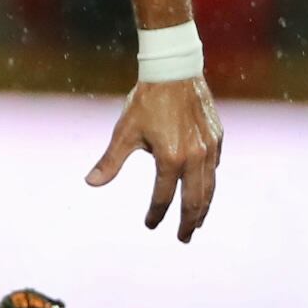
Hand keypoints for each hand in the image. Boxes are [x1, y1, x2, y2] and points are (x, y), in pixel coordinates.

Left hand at [88, 76, 220, 242]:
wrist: (174, 69)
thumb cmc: (146, 100)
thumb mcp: (125, 132)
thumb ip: (110, 161)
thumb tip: (90, 183)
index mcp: (171, 159)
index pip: (163, 198)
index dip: (155, 214)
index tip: (149, 225)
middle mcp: (195, 158)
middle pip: (194, 201)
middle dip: (188, 223)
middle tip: (183, 238)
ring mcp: (210, 148)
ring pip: (209, 187)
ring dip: (203, 209)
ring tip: (197, 223)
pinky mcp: (217, 138)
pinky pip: (214, 167)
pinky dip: (209, 182)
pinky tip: (204, 189)